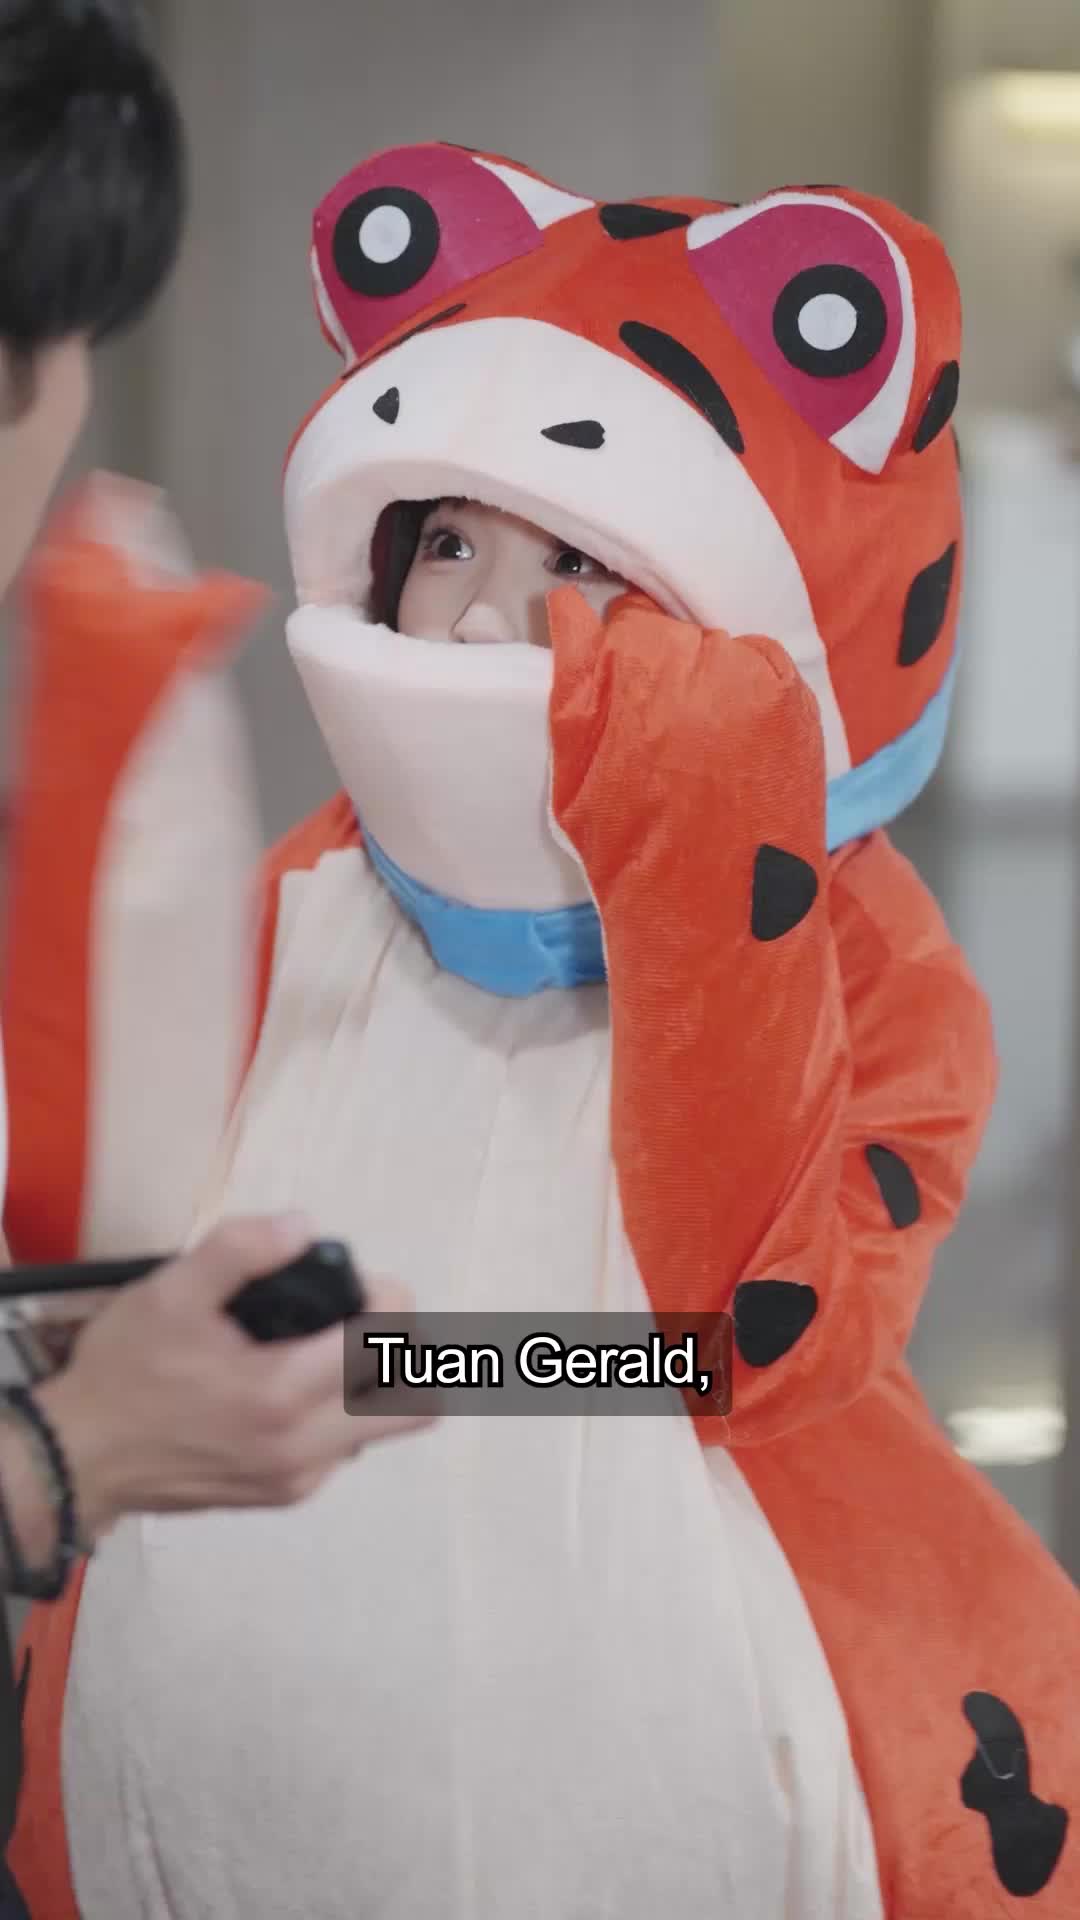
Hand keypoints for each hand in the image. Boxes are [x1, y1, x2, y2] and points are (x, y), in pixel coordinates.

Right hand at [35, 1216, 430, 1542]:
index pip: (388, 1344)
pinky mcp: (285, 1496)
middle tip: (353, 1318)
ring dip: (375, 1382)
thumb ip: (239, 1250)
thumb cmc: (125, 1371)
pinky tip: (291, 1388)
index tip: (355, 1284)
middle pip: (415, 1400)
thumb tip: (302, 1226)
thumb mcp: (170, 1292)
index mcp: (281, 1392)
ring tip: (321, 1349)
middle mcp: (304, 1446)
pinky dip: (340, 1413)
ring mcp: (299, 1479)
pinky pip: (344, 1448)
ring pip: (386, 1428)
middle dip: (400, 1347)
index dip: (387, 1300)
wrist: (80, 1459)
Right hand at [546, 585, 816, 897]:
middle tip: (655, 737)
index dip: (618, 660)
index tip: (619, 698)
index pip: (628, 618)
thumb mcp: (573, 771)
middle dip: (661, 673)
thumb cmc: (632, 851)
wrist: (713, 914)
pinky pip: (765, 671)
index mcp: (643, 669)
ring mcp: (762, 683)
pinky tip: (730, 747)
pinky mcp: (799, 706)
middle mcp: (709, 664)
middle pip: (677, 633)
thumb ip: (571, 676)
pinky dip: (748, 695)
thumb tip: (567, 606)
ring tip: (696, 750)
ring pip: (722, 650)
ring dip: (707, 682)